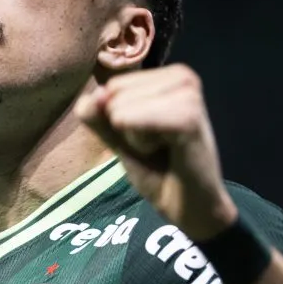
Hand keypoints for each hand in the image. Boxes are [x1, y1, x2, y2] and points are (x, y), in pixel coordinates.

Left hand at [74, 64, 237, 241]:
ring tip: (165, 148)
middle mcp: (182, 76)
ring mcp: (188, 93)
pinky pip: (136, 120)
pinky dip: (142, 143)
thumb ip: (99, 116)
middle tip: (159, 146)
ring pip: (121, 106)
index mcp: (168, 77)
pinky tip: (169, 151)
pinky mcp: (190, 116)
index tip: (151, 137)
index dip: (120, 118)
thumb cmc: (160, 172)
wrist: (192, 207)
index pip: (112, 85)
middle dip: (127, 127)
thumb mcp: (120, 139)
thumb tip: (90, 98)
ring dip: (136, 137)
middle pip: (114, 92)